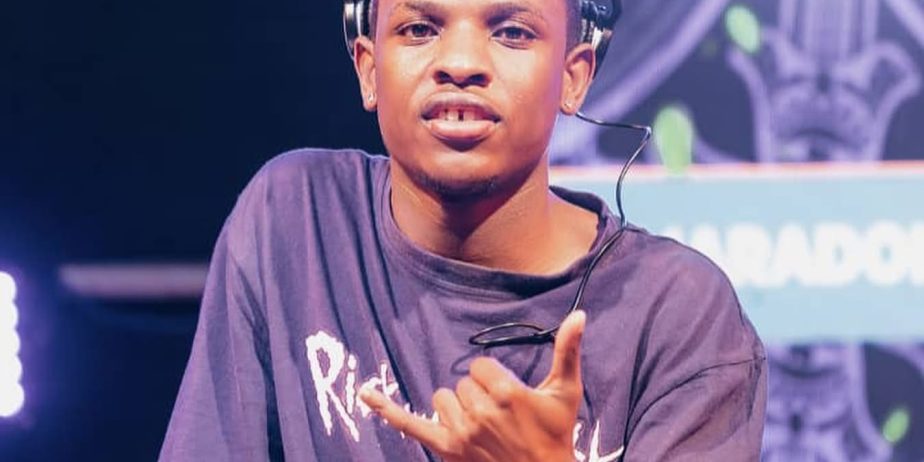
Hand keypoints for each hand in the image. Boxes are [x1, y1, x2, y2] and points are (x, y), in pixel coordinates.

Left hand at [360, 310, 586, 461]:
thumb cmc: (556, 434)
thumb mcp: (565, 392)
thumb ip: (568, 350)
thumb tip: (580, 314)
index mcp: (507, 392)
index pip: (480, 366)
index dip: (493, 379)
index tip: (509, 398)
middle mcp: (481, 411)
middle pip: (462, 383)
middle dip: (478, 395)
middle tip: (501, 418)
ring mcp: (461, 432)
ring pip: (443, 399)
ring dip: (458, 408)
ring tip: (482, 427)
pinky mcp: (446, 449)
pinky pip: (410, 424)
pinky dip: (387, 409)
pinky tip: (364, 392)